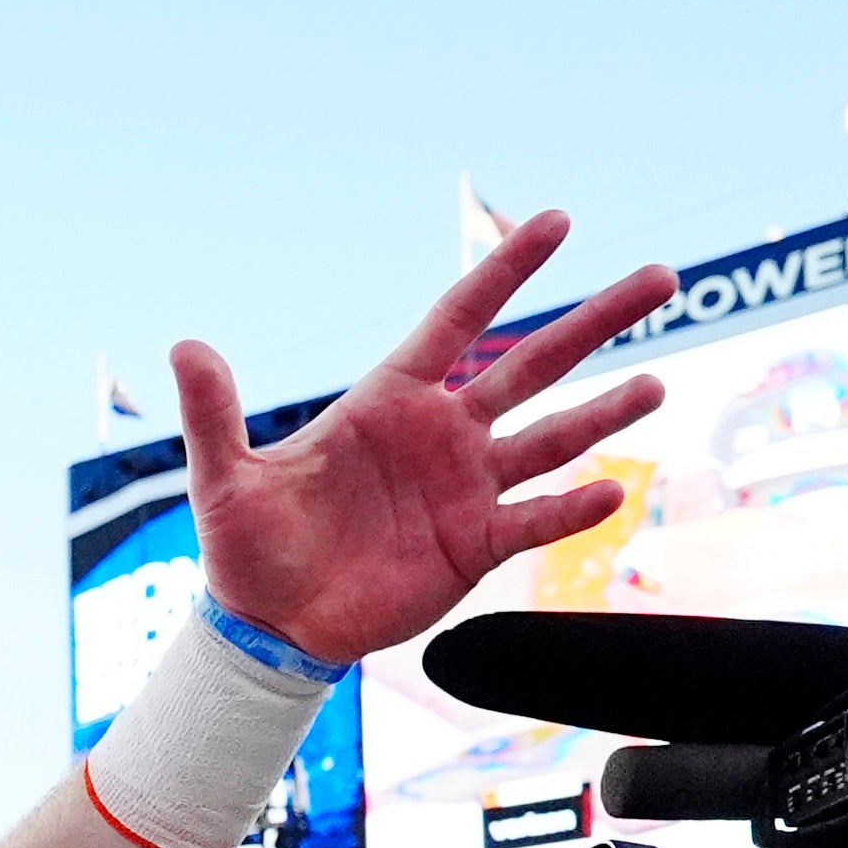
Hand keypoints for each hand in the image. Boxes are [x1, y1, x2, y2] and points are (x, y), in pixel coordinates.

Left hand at [174, 213, 673, 661]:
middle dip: (594, 322)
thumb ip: (214, 413)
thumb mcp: (224, 477)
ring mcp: (465, 488)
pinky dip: (571, 506)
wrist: (270, 625)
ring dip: (604, 411)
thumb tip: (185, 346)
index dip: (505, 271)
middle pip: (531, 364)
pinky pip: (535, 518)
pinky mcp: (474, 545)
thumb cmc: (247, 547)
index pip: (459, 320)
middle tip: (662, 276)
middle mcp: (440, 435)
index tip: (558, 221)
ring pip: (551, 437)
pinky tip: (613, 489)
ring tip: (655, 383)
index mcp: (387, 403)